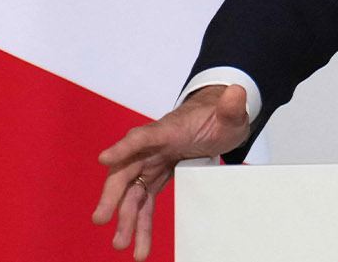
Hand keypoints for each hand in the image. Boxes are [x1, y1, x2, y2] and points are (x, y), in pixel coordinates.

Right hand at [92, 84, 251, 259]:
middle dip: (112, 196)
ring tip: (122, 245)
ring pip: (132, 194)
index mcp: (167, 129)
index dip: (124, 148)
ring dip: (126, 220)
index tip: (105, 160)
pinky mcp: (155, 178)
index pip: (143, 137)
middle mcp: (152, 148)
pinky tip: (139, 246)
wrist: (217, 121)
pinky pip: (144, 204)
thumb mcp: (232, 112)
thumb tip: (236, 92)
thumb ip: (232, 106)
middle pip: (126, 171)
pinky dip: (141, 224)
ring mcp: (151, 164)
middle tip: (101, 219)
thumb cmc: (218, 116)